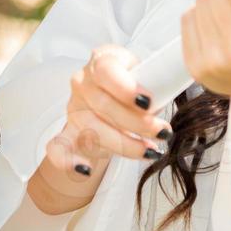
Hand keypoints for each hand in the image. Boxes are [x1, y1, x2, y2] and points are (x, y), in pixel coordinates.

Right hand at [46, 44, 173, 174]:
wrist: (117, 94)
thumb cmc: (138, 82)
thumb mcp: (149, 72)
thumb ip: (158, 79)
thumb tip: (172, 89)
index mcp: (102, 60)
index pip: (106, 71)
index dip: (126, 88)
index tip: (149, 102)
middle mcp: (82, 82)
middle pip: (103, 105)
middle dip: (136, 123)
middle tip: (162, 132)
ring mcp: (73, 109)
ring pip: (90, 130)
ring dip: (123, 145)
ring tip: (151, 151)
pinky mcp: (68, 132)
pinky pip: (58, 148)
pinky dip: (68, 161)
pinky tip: (86, 170)